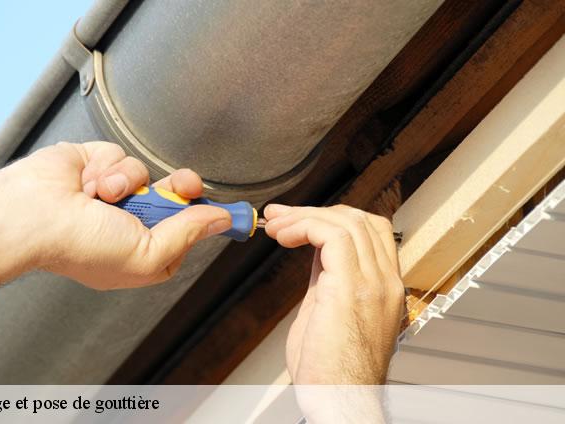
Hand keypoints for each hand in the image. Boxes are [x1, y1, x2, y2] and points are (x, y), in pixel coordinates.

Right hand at [3, 141, 230, 288]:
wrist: (33, 215)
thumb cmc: (82, 246)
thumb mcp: (148, 254)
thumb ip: (187, 234)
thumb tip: (221, 220)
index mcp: (142, 251)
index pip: (186, 231)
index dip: (201, 218)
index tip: (221, 209)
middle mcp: (130, 223)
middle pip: (176, 198)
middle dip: (182, 189)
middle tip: (184, 185)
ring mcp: (115, 194)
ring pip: (148, 175)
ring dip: (129, 183)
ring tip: (102, 197)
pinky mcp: (99, 166)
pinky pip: (124, 157)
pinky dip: (109, 168)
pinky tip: (87, 183)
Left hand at [264, 205, 403, 384]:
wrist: (340, 402)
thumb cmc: (332, 372)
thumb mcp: (329, 312)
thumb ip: (328, 280)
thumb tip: (316, 254)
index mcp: (382, 288)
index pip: (369, 232)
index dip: (331, 218)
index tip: (298, 219)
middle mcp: (384, 282)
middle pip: (360, 220)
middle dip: (315, 211)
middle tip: (281, 216)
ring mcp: (373, 283)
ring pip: (347, 221)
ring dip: (304, 216)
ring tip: (276, 225)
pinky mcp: (351, 288)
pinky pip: (332, 236)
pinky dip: (304, 226)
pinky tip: (284, 235)